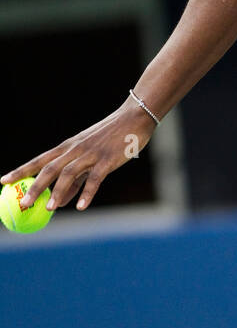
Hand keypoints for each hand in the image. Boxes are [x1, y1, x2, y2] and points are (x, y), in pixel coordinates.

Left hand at [0, 99, 155, 212]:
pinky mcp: (107, 160)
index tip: (3, 182)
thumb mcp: (88, 157)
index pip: (39, 160)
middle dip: (34, 186)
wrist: (134, 118)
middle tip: (22, 204)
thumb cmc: (110, 138)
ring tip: (48, 208)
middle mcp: (75, 150)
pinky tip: (81, 207)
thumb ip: (74, 180)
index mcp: (68, 147)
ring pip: (69, 173)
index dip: (20, 171)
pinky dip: (87, 193)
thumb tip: (59, 203)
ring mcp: (91, 154)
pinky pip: (95, 179)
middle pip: (49, 169)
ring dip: (58, 192)